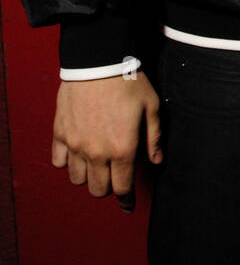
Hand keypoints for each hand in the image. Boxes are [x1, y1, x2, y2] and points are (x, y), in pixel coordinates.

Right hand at [52, 72, 161, 210]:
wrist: (97, 60)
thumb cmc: (128, 82)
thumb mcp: (152, 107)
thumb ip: (154, 137)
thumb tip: (156, 160)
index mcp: (122, 149)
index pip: (122, 188)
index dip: (126, 199)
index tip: (128, 203)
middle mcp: (96, 152)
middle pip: (98, 189)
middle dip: (107, 188)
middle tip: (113, 178)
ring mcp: (75, 144)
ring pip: (76, 179)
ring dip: (87, 176)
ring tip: (95, 165)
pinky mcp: (60, 133)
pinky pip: (58, 161)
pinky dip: (66, 162)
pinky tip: (76, 153)